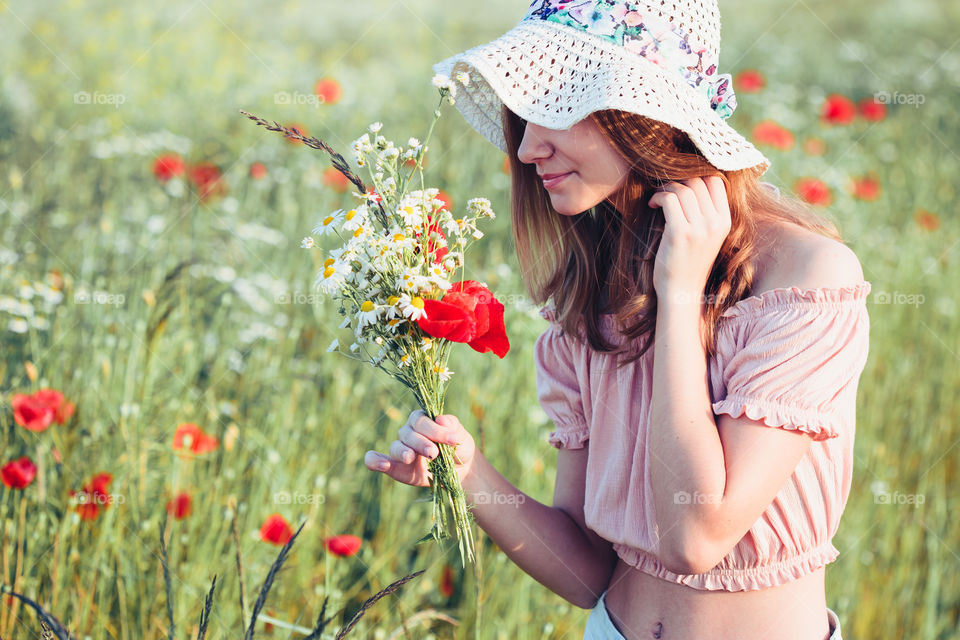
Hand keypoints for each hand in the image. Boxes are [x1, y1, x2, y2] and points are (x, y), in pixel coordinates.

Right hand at [364, 410, 476, 487]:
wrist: (461, 471)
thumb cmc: (459, 448)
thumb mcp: (461, 436)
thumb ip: (452, 427)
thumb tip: (440, 419)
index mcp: (422, 420)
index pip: (421, 421)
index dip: (435, 429)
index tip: (453, 439)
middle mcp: (408, 433)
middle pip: (408, 433)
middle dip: (421, 442)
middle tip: (434, 453)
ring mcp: (401, 450)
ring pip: (395, 446)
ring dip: (402, 452)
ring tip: (410, 458)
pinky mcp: (395, 468)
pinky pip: (375, 460)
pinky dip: (374, 461)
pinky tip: (382, 465)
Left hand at [648, 176, 730, 303]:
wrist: (681, 292)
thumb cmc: (689, 263)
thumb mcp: (707, 236)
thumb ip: (706, 213)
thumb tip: (692, 181)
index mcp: (725, 221)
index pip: (717, 181)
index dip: (697, 175)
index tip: (681, 184)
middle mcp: (715, 223)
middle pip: (698, 181)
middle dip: (678, 180)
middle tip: (665, 190)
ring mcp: (699, 228)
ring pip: (683, 188)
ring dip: (666, 187)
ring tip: (658, 198)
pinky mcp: (680, 233)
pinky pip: (669, 199)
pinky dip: (658, 197)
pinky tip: (652, 205)